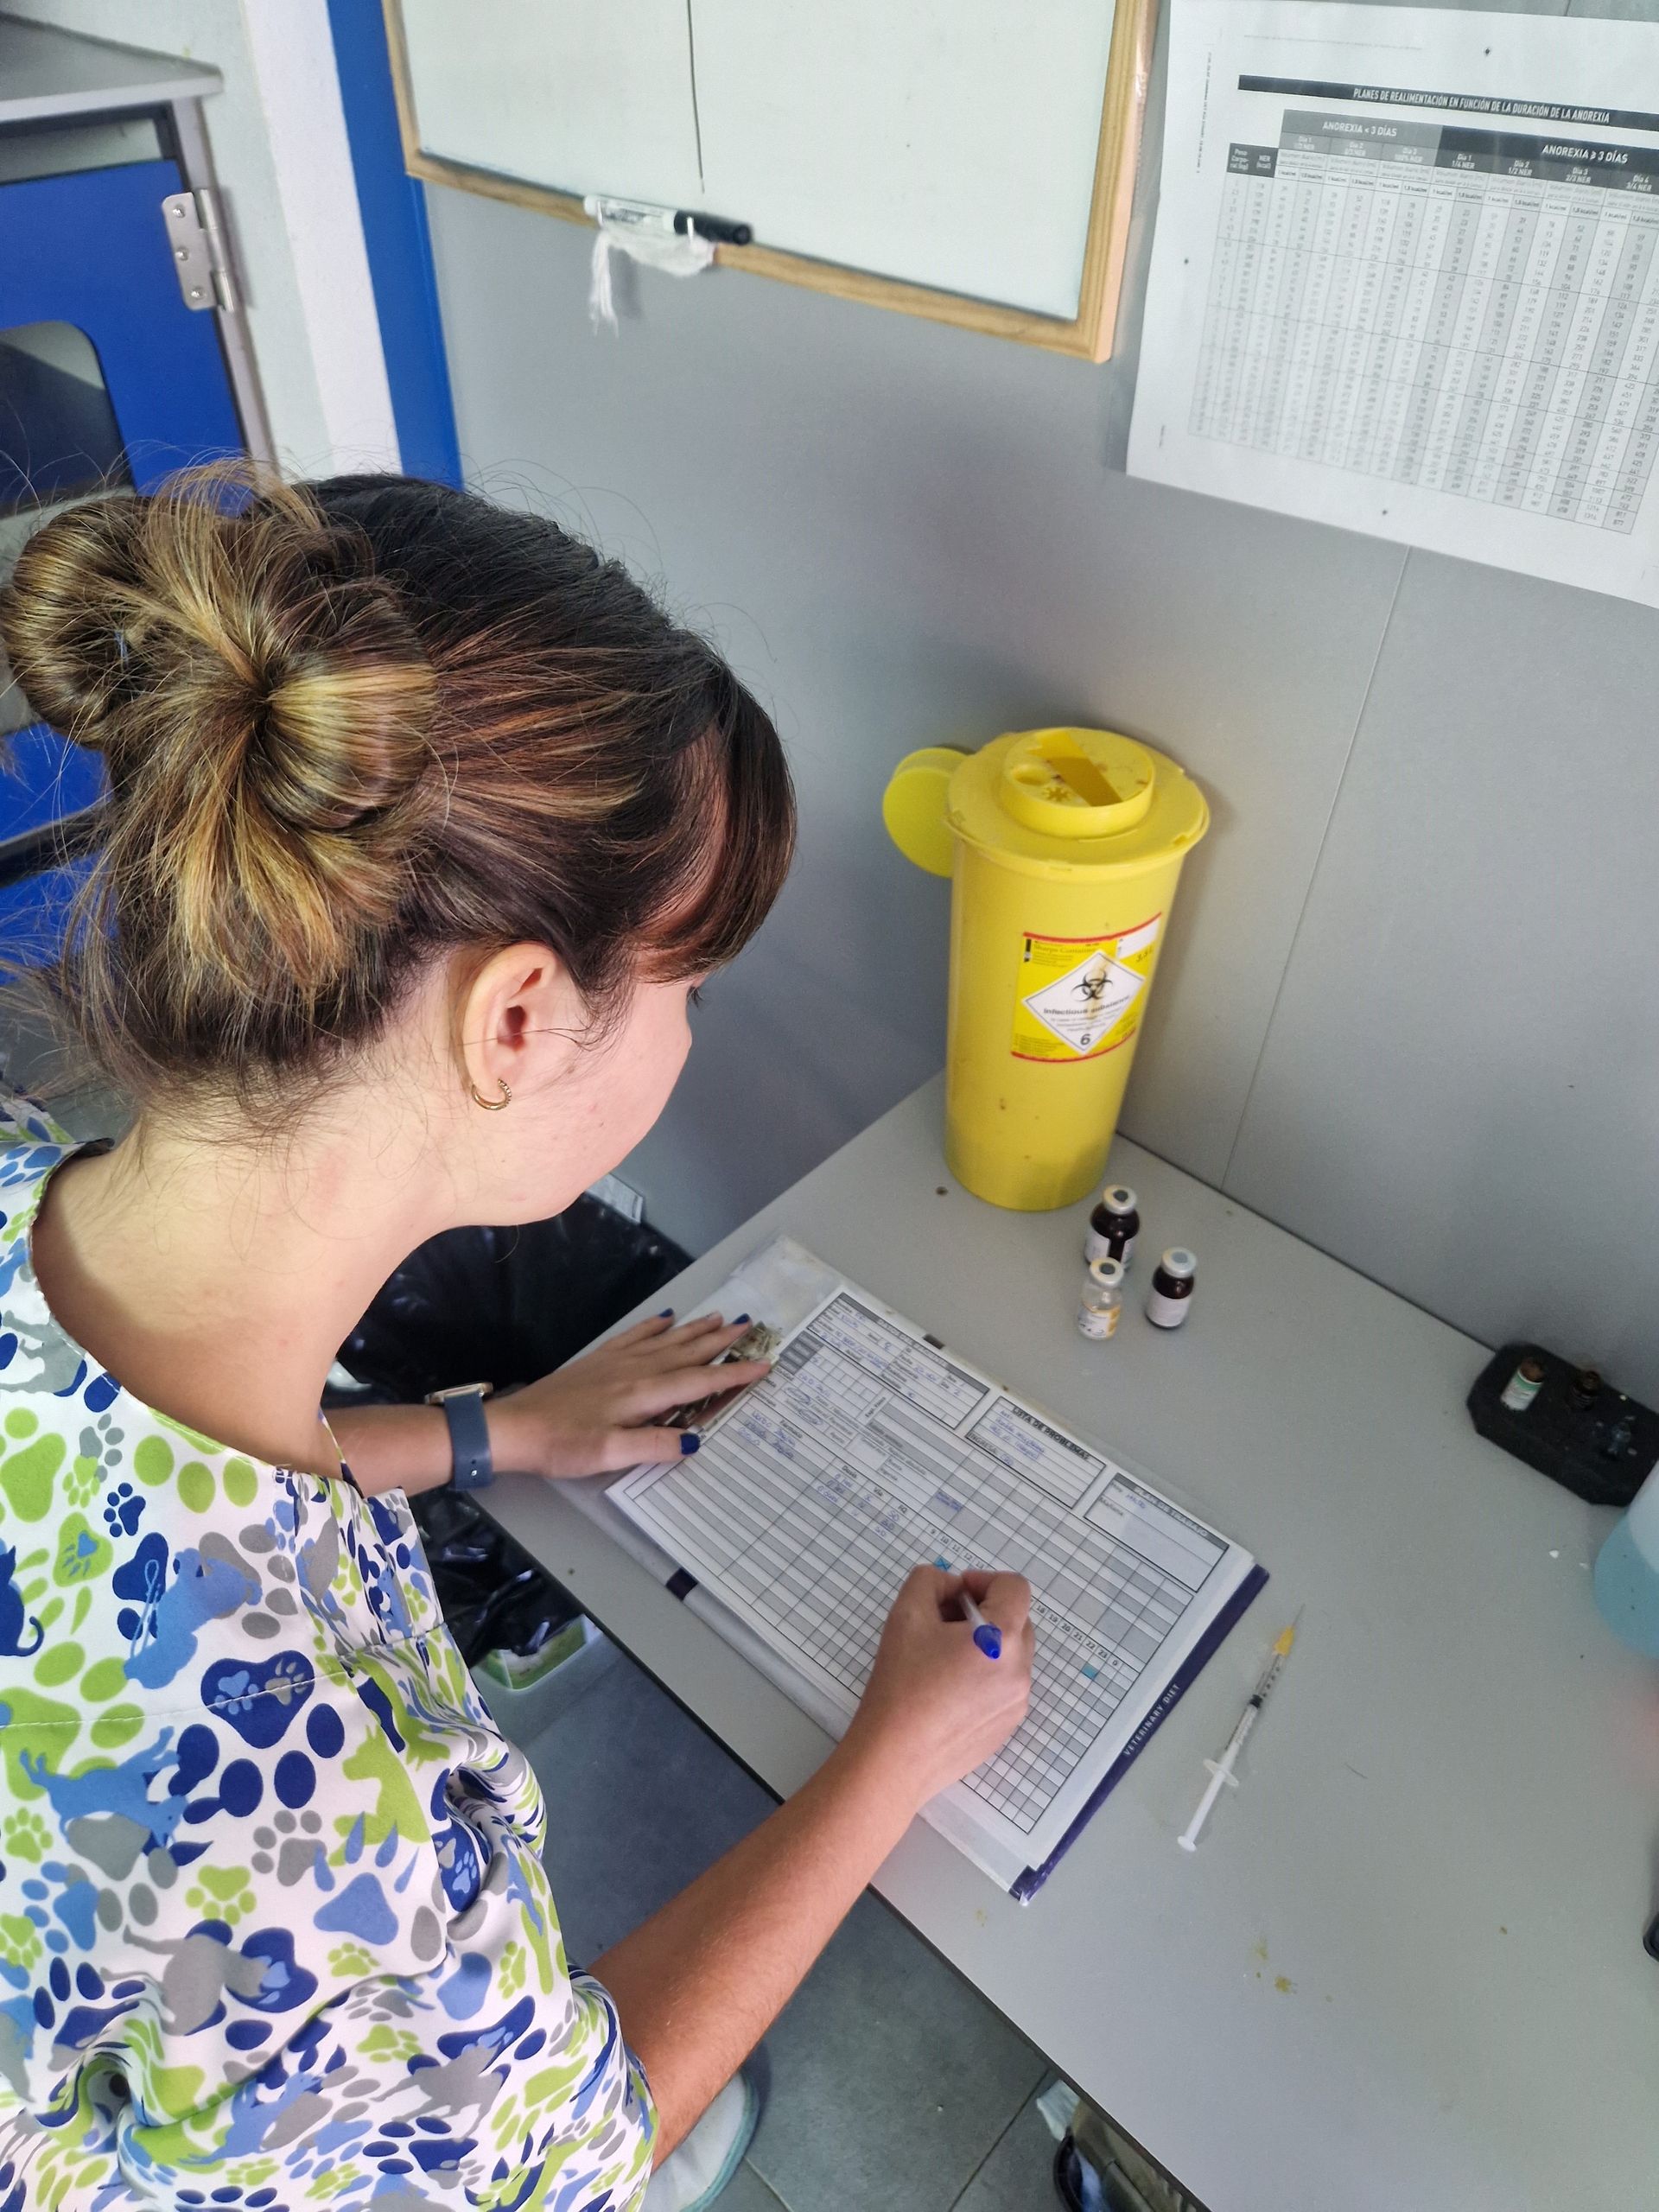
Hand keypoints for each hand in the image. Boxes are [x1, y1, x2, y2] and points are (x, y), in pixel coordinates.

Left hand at [488, 1312, 771, 1478]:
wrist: (516, 1426)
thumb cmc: (562, 1444)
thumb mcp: (608, 1454)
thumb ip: (653, 1445)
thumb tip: (695, 1439)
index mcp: (643, 1394)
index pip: (697, 1382)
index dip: (732, 1375)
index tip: (763, 1366)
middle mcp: (635, 1371)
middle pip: (686, 1352)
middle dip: (720, 1341)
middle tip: (749, 1326)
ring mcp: (616, 1362)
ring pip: (665, 1341)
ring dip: (694, 1330)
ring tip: (719, 1317)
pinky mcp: (599, 1361)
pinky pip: (635, 1336)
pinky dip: (655, 1326)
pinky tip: (665, 1318)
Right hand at [841, 1568, 1032, 1812]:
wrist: (894, 1758)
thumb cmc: (900, 1683)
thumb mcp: (906, 1614)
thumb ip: (931, 1581)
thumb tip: (952, 1589)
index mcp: (1003, 1638)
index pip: (1014, 1587)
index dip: (984, 1579)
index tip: (954, 1595)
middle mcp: (1022, 1671)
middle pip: (1017, 1620)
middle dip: (985, 1612)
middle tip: (943, 1625)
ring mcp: (1018, 1704)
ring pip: (1011, 1655)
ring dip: (986, 1646)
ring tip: (942, 1661)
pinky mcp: (1007, 1729)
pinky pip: (1005, 1687)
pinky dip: (985, 1677)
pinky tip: (947, 1693)